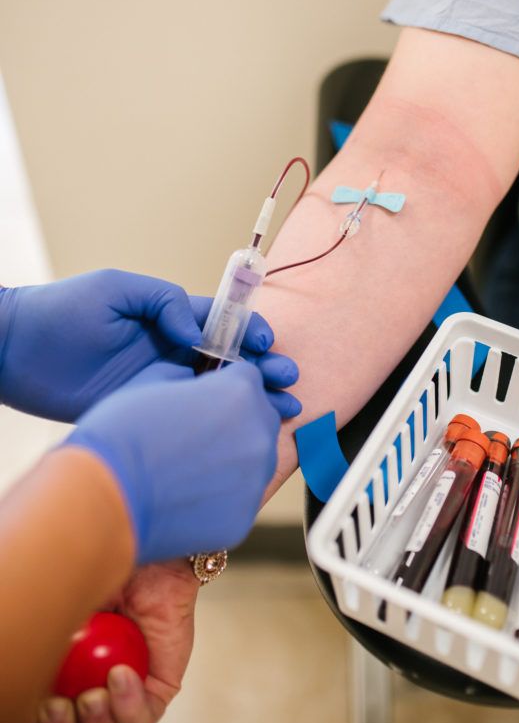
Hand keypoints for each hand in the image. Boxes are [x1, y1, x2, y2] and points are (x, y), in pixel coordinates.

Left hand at [0, 269, 301, 421]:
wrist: (13, 351)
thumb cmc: (61, 311)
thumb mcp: (117, 290)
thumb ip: (163, 302)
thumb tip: (198, 332)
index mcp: (169, 318)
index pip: (222, 324)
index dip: (250, 332)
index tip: (267, 343)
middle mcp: (170, 352)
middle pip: (230, 362)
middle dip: (263, 369)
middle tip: (288, 380)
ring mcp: (158, 384)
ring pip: (214, 394)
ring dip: (249, 399)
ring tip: (284, 408)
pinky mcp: (141, 413)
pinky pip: (185, 420)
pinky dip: (215, 426)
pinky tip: (240, 432)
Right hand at [36, 561, 197, 722]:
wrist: (141, 551)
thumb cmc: (88, 575)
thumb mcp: (50, 611)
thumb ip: (32, 644)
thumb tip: (13, 666)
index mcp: (49, 692)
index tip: (29, 703)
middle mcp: (82, 706)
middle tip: (56, 706)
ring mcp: (121, 704)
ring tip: (91, 696)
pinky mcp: (156, 693)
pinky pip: (142, 721)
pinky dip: (128, 705)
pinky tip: (120, 674)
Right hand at [64, 359, 280, 561]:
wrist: (101, 496)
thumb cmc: (119, 432)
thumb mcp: (152, 383)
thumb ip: (187, 379)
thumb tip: (195, 387)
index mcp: (240, 391)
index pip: (249, 379)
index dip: (223, 386)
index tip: (203, 399)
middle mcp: (258, 433)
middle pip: (259, 419)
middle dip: (234, 422)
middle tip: (195, 436)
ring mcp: (255, 479)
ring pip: (254, 462)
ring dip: (231, 461)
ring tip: (187, 470)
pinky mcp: (243, 518)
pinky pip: (238, 500)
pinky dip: (219, 498)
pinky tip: (185, 498)